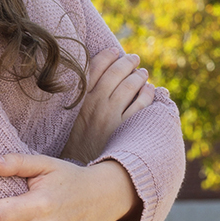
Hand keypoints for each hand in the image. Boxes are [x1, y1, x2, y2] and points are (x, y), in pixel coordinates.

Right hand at [61, 48, 154, 163]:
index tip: (114, 50)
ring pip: (130, 86)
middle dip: (127, 62)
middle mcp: (95, 105)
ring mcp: (111, 116)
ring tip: (143, 73)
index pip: (94, 68)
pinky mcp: (125, 129)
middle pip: (115, 73)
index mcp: (79, 99)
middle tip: (133, 58)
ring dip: (139, 75)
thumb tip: (94, 78)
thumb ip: (79, 98)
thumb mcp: (69, 117)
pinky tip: (150, 90)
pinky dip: (148, 94)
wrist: (78, 170)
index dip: (106, 56)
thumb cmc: (73, 142)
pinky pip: (142, 105)